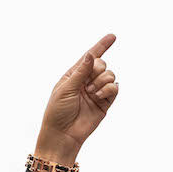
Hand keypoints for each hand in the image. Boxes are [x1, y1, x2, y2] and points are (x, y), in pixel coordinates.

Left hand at [36, 34, 118, 160]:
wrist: (63, 135)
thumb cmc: (58, 111)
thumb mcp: (66, 88)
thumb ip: (81, 71)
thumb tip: (91, 54)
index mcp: (74, 75)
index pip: (90, 57)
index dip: (102, 46)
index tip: (113, 36)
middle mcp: (87, 81)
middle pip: (103, 64)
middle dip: (98, 70)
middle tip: (87, 85)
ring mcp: (97, 92)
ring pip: (110, 75)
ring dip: (102, 82)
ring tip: (91, 94)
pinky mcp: (105, 103)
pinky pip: (115, 88)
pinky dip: (109, 89)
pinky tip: (98, 96)